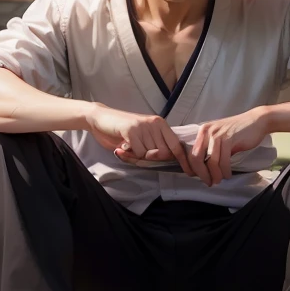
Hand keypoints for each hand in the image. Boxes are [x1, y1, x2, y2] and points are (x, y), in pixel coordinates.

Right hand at [83, 104, 211, 184]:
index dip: (184, 160)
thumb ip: (155, 145)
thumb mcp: (143, 136)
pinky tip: (122, 147)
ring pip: (151, 155)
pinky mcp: (132, 130)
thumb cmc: (121, 130)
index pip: (177, 145)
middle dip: (153, 160)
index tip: (189, 172)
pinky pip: (139, 153)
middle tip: (137, 154)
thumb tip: (170, 160)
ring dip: (138, 157)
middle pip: (165, 154)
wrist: (100, 118)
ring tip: (128, 148)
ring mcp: (144, 126)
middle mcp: (155, 123)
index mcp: (160, 124)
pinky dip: (131, 155)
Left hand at [190, 108, 271, 186]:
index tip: (197, 177)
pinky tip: (228, 174)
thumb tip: (204, 170)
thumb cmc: (238, 132)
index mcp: (203, 131)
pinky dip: (226, 171)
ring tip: (219, 180)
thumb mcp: (220, 138)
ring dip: (216, 175)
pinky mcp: (229, 139)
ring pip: (211, 162)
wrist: (256, 121)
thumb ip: (211, 150)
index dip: (192, 168)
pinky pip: (224, 160)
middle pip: (196, 158)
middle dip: (202, 174)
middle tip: (209, 182)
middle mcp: (207, 132)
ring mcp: (218, 134)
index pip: (191, 153)